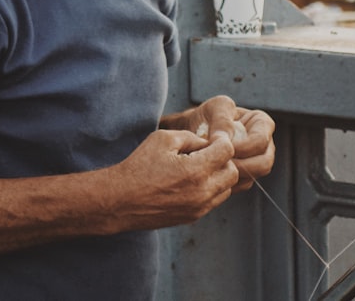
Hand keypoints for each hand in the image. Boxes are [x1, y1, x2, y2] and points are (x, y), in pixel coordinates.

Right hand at [106, 128, 237, 230]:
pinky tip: (191, 182)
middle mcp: (202, 192)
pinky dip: (210, 189)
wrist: (121, 200)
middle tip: (206, 154)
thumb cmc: (139, 166)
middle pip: (233, 172)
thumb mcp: (163, 139)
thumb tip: (208, 143)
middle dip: (223, 160)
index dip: (221, 140)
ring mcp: (199, 208)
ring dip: (218, 176)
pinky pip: (214, 201)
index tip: (211, 139)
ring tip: (198, 168)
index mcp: (196, 170)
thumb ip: (191, 137)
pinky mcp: (193, 217)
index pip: (228, 151)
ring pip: (226, 189)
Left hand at [162, 95, 275, 191]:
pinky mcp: (245, 176)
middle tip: (218, 163)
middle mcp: (265, 146)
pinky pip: (241, 186)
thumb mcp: (214, 108)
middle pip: (263, 164)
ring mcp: (256, 162)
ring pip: (252, 178)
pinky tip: (211, 174)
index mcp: (263, 124)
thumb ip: (222, 120)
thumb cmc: (207, 115)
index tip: (222, 148)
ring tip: (212, 167)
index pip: (261, 142)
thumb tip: (225, 139)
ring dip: (231, 176)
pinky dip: (226, 183)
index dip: (243, 148)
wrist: (194, 130)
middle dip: (240, 166)